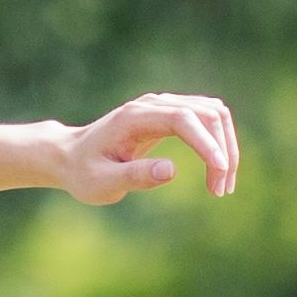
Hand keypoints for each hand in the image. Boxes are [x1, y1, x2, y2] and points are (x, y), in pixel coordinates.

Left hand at [54, 92, 240, 205]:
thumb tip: (171, 170)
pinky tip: (216, 170)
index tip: (219, 172)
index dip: (206, 143)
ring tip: (221, 186)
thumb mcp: (103, 183)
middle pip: (207, 113)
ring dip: (225, 147)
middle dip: (221, 151)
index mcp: (135, 117)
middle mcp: (153, 104)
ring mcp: (163, 105)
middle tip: (220, 191)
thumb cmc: (84, 173)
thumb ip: (135, 176)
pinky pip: (207, 119)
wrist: (71, 156)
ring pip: (213, 113)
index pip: (184, 119)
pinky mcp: (171, 114)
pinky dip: (218, 142)